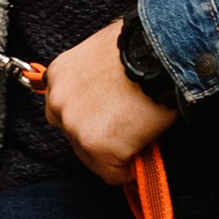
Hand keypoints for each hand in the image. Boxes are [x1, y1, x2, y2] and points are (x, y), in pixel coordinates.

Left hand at [43, 16, 174, 187]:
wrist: (159, 51)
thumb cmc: (140, 45)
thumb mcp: (101, 51)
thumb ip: (92, 74)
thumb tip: (105, 91)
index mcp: (58, 76)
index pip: (64, 110)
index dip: (89, 117)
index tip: (108, 119)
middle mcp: (58, 102)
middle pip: (74, 137)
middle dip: (99, 137)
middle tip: (126, 129)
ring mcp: (75, 126)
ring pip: (92, 158)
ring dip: (114, 152)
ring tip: (139, 136)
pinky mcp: (97, 147)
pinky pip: (113, 174)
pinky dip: (128, 170)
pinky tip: (144, 150)